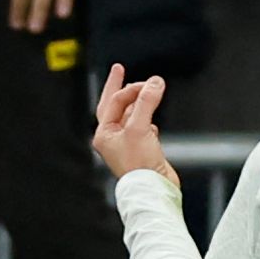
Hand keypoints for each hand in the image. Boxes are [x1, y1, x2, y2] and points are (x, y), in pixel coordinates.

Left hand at [91, 64, 180, 188]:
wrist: (153, 189)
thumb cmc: (139, 164)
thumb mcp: (140, 127)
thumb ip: (147, 102)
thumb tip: (155, 82)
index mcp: (104, 134)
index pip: (114, 102)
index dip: (130, 88)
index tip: (149, 81)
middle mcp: (112, 138)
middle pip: (114, 106)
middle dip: (119, 88)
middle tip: (119, 69)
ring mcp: (127, 144)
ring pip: (130, 115)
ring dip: (139, 102)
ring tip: (147, 91)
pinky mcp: (142, 149)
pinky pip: (142, 127)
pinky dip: (148, 119)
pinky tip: (154, 120)